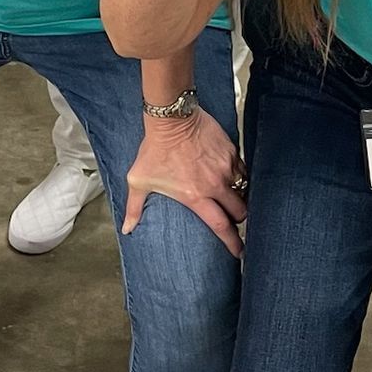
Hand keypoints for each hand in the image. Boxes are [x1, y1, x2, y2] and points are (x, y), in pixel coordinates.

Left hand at [123, 108, 247, 257]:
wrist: (172, 118)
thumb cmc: (154, 149)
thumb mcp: (139, 181)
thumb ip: (134, 208)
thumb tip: (128, 229)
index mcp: (195, 196)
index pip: (220, 226)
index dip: (232, 242)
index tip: (239, 252)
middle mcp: (214, 185)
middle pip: (239, 211)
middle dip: (239, 219)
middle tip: (235, 220)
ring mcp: (225, 167)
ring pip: (243, 189)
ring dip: (240, 197)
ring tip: (233, 198)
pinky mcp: (231, 152)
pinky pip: (242, 170)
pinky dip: (240, 176)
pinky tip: (232, 177)